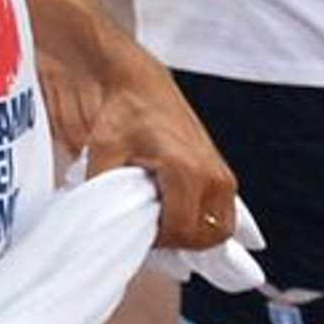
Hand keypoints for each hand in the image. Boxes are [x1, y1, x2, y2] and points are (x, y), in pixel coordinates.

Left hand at [78, 71, 240, 253]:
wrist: (135, 81)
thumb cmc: (122, 110)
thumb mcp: (102, 152)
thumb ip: (104, 194)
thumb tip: (103, 224)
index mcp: (187, 171)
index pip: (182, 233)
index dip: (158, 242)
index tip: (138, 233)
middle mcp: (213, 175)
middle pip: (209, 237)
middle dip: (180, 242)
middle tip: (151, 231)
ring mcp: (221, 173)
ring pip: (219, 227)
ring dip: (194, 232)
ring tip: (162, 220)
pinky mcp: (220, 170)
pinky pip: (221, 210)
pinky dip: (202, 218)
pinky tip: (175, 211)